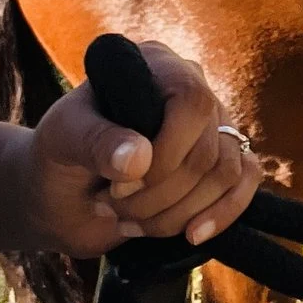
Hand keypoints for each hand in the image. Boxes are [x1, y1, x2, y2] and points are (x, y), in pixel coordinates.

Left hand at [17, 40, 260, 256]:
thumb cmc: (57, 155)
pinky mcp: (220, 162)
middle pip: (208, 149)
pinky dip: (222, 214)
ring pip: (225, 174)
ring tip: (129, 222)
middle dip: (158, 196)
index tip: (117, 186)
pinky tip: (192, 235)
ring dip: (176, 214)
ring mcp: (211, 126)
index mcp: (157, 66)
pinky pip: (245, 181)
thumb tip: (139, 158)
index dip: (165, 154)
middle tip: (111, 207)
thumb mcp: (62, 140)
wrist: (58, 195)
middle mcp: (192, 88)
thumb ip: (95, 141)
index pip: (192, 102)